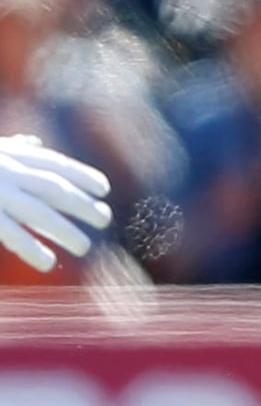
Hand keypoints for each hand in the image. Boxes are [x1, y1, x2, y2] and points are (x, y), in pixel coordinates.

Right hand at [0, 134, 111, 270]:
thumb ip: (11, 148)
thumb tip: (33, 143)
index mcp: (8, 154)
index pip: (52, 163)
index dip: (80, 174)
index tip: (104, 188)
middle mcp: (5, 169)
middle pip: (53, 187)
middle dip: (81, 203)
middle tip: (105, 220)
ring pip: (37, 212)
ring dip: (64, 230)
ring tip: (84, 248)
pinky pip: (10, 233)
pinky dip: (30, 247)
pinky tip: (48, 263)